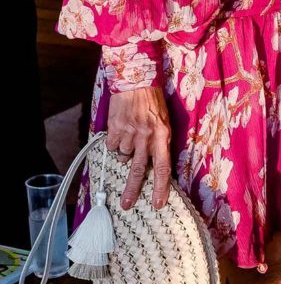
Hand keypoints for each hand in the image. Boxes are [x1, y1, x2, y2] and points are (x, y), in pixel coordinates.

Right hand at [106, 86, 171, 209]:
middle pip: (138, 170)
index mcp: (162, 135)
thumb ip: (159, 141)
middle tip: (127, 205)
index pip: (163, 167)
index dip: (160, 187)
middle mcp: (146, 137)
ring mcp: (129, 133)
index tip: (158, 203)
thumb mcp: (164, 120)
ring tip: (129, 135)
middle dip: (132, 190)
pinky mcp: (115, 129)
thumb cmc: (152, 100)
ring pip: (124, 156)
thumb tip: (155, 163)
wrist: (136, 79)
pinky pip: (112, 146)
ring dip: (125, 152)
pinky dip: (114, 142)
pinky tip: (120, 130)